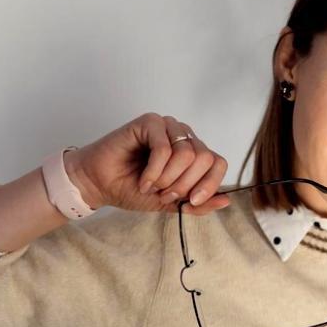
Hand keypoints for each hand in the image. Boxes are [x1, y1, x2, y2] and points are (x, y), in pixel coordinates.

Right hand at [68, 112, 232, 214]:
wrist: (100, 185)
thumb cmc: (132, 189)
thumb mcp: (170, 203)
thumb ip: (197, 204)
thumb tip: (226, 202)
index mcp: (193, 152)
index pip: (218, 163)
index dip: (208, 185)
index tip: (190, 201)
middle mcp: (183, 136)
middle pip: (205, 158)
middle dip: (185, 184)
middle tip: (164, 193)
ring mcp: (167, 127)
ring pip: (188, 154)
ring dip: (168, 178)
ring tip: (152, 186)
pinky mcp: (150, 122)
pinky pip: (165, 149)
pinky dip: (154, 171)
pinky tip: (143, 180)